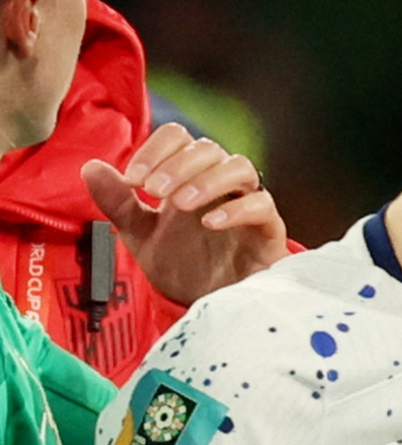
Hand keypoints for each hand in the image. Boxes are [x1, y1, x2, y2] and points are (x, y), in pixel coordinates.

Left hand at [82, 123, 288, 304]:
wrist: (207, 306)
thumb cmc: (183, 267)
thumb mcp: (140, 235)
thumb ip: (118, 203)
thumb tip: (91, 167)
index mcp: (190, 177)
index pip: (179, 138)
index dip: (155, 150)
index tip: (133, 180)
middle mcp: (221, 185)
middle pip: (208, 148)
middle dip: (177, 165)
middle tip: (153, 190)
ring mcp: (247, 203)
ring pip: (240, 167)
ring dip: (206, 179)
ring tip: (181, 204)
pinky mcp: (268, 230)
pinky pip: (261, 205)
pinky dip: (236, 209)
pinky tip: (210, 222)